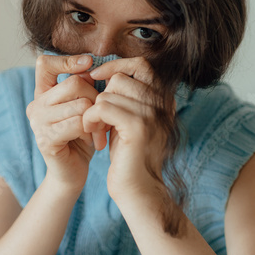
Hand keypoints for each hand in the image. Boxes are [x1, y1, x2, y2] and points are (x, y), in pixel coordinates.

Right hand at [26, 54, 106, 193]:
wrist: (72, 172)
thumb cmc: (80, 137)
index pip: (44, 63)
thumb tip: (90, 66)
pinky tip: (91, 141)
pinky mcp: (46, 139)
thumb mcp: (83, 107)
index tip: (88, 63)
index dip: (67, 60)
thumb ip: (83, 87)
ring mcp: (38, 122)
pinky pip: (78, 124)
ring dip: (96, 118)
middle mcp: (35, 105)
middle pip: (73, 83)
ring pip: (80, 104)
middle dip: (95, 98)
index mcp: (42, 93)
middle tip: (102, 115)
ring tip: (98, 130)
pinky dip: (91, 132)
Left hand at [82, 57, 175, 200]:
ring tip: (96, 128)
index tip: (97, 75)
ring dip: (94, 109)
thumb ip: (126, 97)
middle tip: (97, 117)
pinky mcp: (138, 128)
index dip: (117, 65)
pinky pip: (103, 106)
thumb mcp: (129, 120)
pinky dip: (92, 117)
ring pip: (109, 92)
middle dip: (102, 94)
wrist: (137, 190)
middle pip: (121, 78)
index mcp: (162, 100)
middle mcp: (162, 104)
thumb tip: (107, 71)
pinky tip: (93, 132)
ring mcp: (151, 115)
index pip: (142, 65)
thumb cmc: (128, 155)